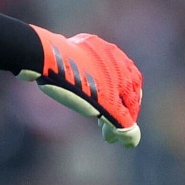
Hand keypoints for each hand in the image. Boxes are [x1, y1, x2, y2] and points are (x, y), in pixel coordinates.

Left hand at [20, 26, 143, 146]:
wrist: (51, 58)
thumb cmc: (81, 85)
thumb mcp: (106, 109)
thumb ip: (122, 125)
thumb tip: (132, 141)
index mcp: (128, 74)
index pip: (133, 103)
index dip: (125, 123)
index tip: (112, 136)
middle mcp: (119, 58)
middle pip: (121, 89)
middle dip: (114, 109)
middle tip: (102, 124)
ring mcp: (101, 49)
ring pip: (107, 76)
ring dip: (103, 94)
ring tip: (90, 106)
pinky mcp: (84, 43)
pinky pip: (92, 62)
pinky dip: (91, 77)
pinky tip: (81, 86)